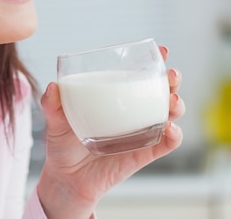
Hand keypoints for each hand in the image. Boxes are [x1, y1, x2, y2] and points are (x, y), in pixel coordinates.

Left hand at [36, 45, 184, 218]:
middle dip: (173, 80)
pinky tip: (170, 129)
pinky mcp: (145, 154)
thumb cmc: (64, 144)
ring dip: (177, 104)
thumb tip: (53, 87)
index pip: (141, 74)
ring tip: (172, 101)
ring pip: (170, 114)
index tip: (163, 51)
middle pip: (163, 90)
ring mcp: (143, 132)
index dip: (156, 61)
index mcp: (118, 97)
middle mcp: (135, 111)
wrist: (67, 179)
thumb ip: (53, 105)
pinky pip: (166, 144)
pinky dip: (174, 136)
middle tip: (171, 75)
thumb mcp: (56, 121)